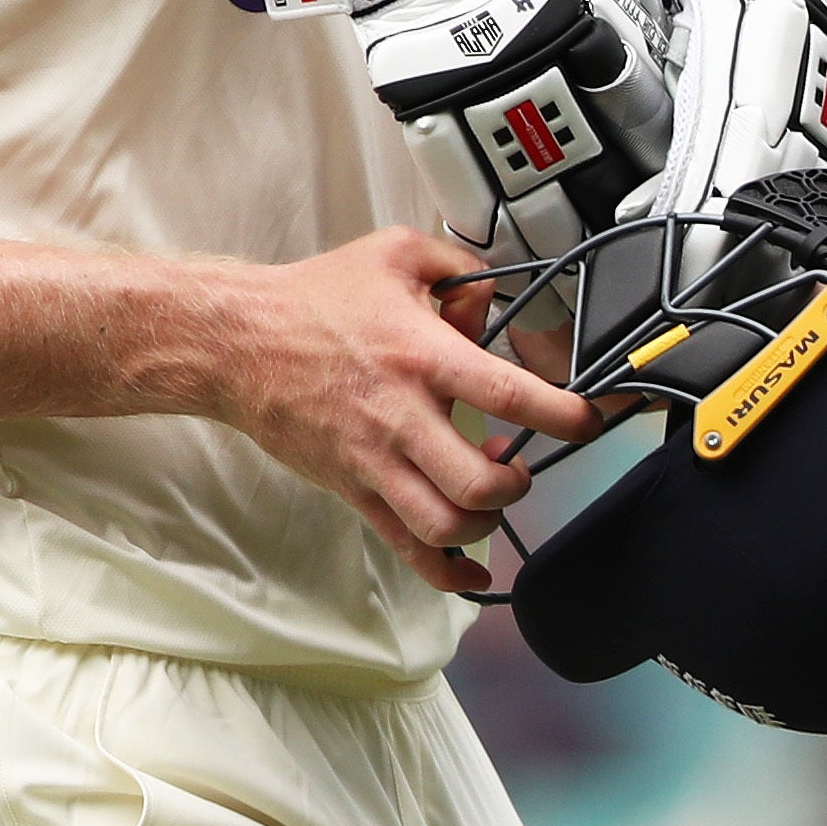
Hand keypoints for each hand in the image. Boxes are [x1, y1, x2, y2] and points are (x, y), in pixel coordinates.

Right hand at [208, 229, 596, 593]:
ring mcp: (374, 460)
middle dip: (515, 484)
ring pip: (444, 525)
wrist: (238, 343)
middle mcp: (401, 415)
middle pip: (478, 482)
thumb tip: (492, 300)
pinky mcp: (353, 487)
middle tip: (519, 466)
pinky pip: (404, 547)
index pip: (505, 393)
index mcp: (420, 354)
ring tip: (489, 498)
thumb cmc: (315, 299)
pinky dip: (445, 571)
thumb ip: (458, 268)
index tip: (587, 422)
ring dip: (483, 524)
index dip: (558, 414)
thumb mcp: (393, 254)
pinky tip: (470, 570)